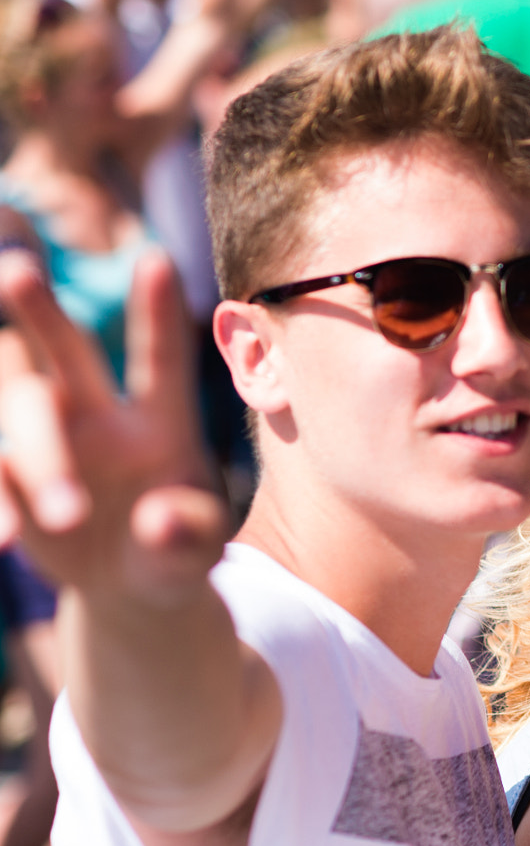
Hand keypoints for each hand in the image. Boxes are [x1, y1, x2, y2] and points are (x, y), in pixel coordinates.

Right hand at [0, 252, 220, 604]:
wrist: (127, 587)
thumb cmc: (175, 555)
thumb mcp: (195, 555)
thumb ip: (187, 535)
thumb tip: (158, 521)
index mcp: (162, 424)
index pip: (161, 362)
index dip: (156, 314)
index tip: (157, 258)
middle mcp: (98, 416)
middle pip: (65, 351)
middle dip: (40, 312)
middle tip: (18, 270)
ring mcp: (45, 439)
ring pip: (20, 406)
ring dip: (38, 457)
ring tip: (67, 522)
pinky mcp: (5, 473)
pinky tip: (6, 541)